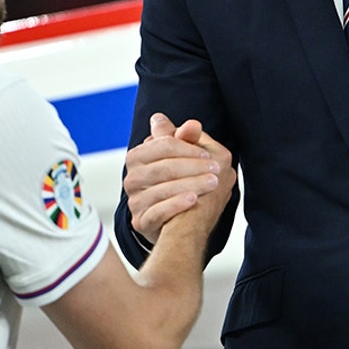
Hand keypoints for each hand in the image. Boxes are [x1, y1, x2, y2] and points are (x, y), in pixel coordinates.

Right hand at [123, 113, 228, 244]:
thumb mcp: (184, 158)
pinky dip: (177, 204)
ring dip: (191, 184)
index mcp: (138, 156)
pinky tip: (194, 199)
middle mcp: (132, 178)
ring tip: (212, 183)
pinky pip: (158, 212)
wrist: (177, 223)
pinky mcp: (140, 221)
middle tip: (216, 169)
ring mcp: (135, 200)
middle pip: (164, 167)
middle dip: (193, 167)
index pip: (163, 145)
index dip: (187, 148)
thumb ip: (186, 139)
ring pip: (162, 189)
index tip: (207, 155)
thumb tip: (192, 125)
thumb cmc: (180, 183)